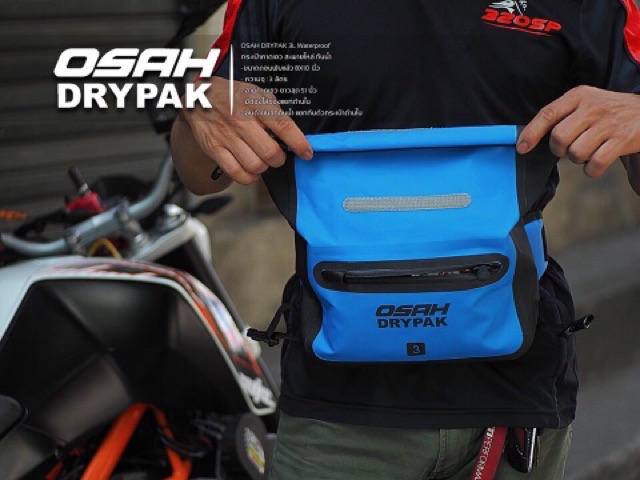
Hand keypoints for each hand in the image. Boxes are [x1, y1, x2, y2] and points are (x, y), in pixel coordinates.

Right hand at [182, 77, 312, 184]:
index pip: (283, 126)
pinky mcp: (214, 148)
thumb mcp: (256, 93)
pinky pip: (236, 173)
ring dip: (263, 168)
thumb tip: (291, 133)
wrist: (199, 96)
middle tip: (277, 157)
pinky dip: (248, 177)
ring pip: (255, 166)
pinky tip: (249, 169)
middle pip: (270, 153)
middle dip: (279, 159)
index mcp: (255, 104)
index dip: (299, 143)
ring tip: (261, 161)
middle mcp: (241, 121)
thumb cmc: (232, 96)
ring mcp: (226, 136)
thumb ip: (274, 111)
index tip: (307, 153)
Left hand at [517, 85, 639, 177]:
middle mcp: (593, 107)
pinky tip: (596, 161)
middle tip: (568, 148)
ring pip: (576, 153)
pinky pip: (594, 164)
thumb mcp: (585, 102)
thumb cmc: (608, 111)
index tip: (522, 148)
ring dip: (578, 159)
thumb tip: (529, 138)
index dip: (531, 133)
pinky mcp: (622, 139)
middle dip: (559, 150)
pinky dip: (591, 170)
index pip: (547, 114)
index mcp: (579, 96)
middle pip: (559, 138)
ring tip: (589, 150)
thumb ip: (561, 115)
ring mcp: (608, 123)